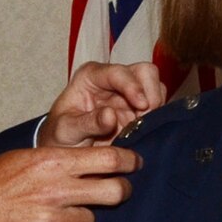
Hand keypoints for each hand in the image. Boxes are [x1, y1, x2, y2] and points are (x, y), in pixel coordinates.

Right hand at [0, 146, 140, 221]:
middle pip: (115, 192)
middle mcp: (57, 190)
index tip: (135, 163)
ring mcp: (52, 220)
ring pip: (90, 220)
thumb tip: (94, 164)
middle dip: (121, 191)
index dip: (129, 161)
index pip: (108, 159)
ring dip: (80, 217)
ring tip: (55, 212)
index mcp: (52, 162)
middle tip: (119, 190)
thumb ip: (61, 162)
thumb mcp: (24, 159)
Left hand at [38, 60, 167, 146]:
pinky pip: (160, 107)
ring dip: (157, 108)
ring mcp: (129, 93)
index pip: (118, 72)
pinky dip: (158, 119)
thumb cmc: (61, 135)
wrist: (68, 149)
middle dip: (151, 94)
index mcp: (91, 76)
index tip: (142, 106)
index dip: (133, 86)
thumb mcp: (67, 131)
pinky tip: (147, 133)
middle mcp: (113, 79)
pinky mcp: (140, 109)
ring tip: (143, 129)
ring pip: (157, 88)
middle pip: (145, 72)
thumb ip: (87, 123)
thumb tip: (110, 115)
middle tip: (146, 119)